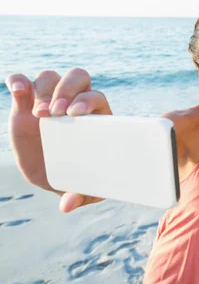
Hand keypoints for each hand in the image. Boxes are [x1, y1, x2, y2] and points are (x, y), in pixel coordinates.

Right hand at [6, 68, 110, 211]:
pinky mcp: (25, 102)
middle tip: (56, 112)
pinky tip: (17, 89)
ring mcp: (49, 99)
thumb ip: (79, 196)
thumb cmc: (76, 177)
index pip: (95, 97)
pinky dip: (17, 81)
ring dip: (44, 89)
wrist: (51, 174)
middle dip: (66, 90)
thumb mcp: (81, 188)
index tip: (76, 113)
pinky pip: (21, 81)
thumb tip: (66, 206)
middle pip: (77, 78)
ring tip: (39, 115)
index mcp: (95, 118)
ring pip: (50, 77)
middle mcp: (73, 102)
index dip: (87, 100)